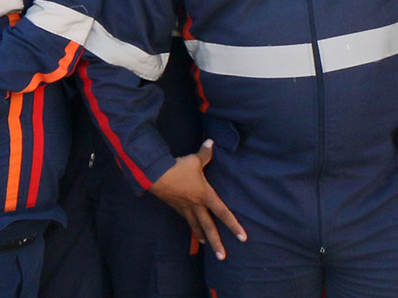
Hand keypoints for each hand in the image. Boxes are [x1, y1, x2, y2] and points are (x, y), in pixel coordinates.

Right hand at [148, 141, 246, 259]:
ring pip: (196, 225)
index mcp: (205, 195)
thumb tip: (212, 141)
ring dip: (202, 236)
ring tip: (207, 246)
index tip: (243, 238)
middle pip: (209, 227)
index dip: (234, 225)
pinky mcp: (175, 206)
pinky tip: (192, 228)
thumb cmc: (177, 168)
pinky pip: (186, 218)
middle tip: (223, 257)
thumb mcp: (193, 160)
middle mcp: (196, 205)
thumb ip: (205, 153)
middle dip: (217, 243)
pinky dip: (190, 226)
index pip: (223, 213)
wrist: (154, 175)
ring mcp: (185, 207)